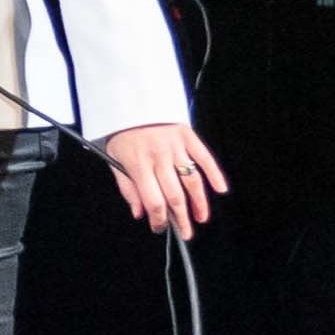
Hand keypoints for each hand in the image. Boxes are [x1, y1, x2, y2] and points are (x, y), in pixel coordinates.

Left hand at [103, 121, 227, 239]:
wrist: (128, 100)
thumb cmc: (121, 133)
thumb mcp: (113, 160)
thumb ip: (127, 187)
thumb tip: (139, 213)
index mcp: (138, 164)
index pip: (153, 201)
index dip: (159, 219)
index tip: (160, 228)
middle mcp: (159, 157)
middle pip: (175, 195)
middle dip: (181, 218)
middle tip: (186, 233)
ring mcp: (175, 146)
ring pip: (192, 180)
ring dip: (199, 202)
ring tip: (201, 217)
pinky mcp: (187, 135)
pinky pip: (204, 157)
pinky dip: (215, 174)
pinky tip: (221, 189)